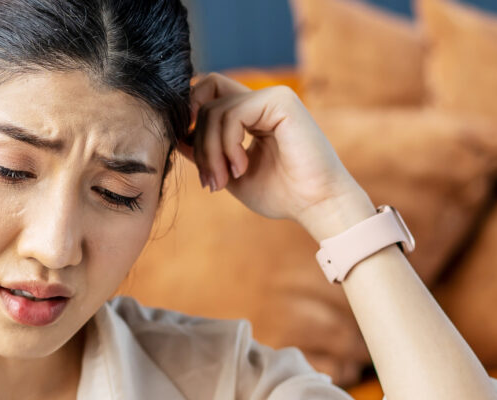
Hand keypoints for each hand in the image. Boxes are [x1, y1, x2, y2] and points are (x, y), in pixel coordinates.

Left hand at [181, 73, 375, 240]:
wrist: (318, 205)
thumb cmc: (282, 194)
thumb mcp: (231, 173)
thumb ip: (207, 152)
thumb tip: (179, 137)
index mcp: (254, 114)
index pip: (209, 96)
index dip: (190, 116)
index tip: (186, 148)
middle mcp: (263, 100)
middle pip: (206, 102)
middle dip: (199, 144)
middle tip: (210, 180)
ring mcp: (273, 97)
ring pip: (215, 110)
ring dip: (211, 151)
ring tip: (223, 180)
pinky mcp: (280, 100)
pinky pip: (232, 114)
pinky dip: (227, 144)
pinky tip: (241, 168)